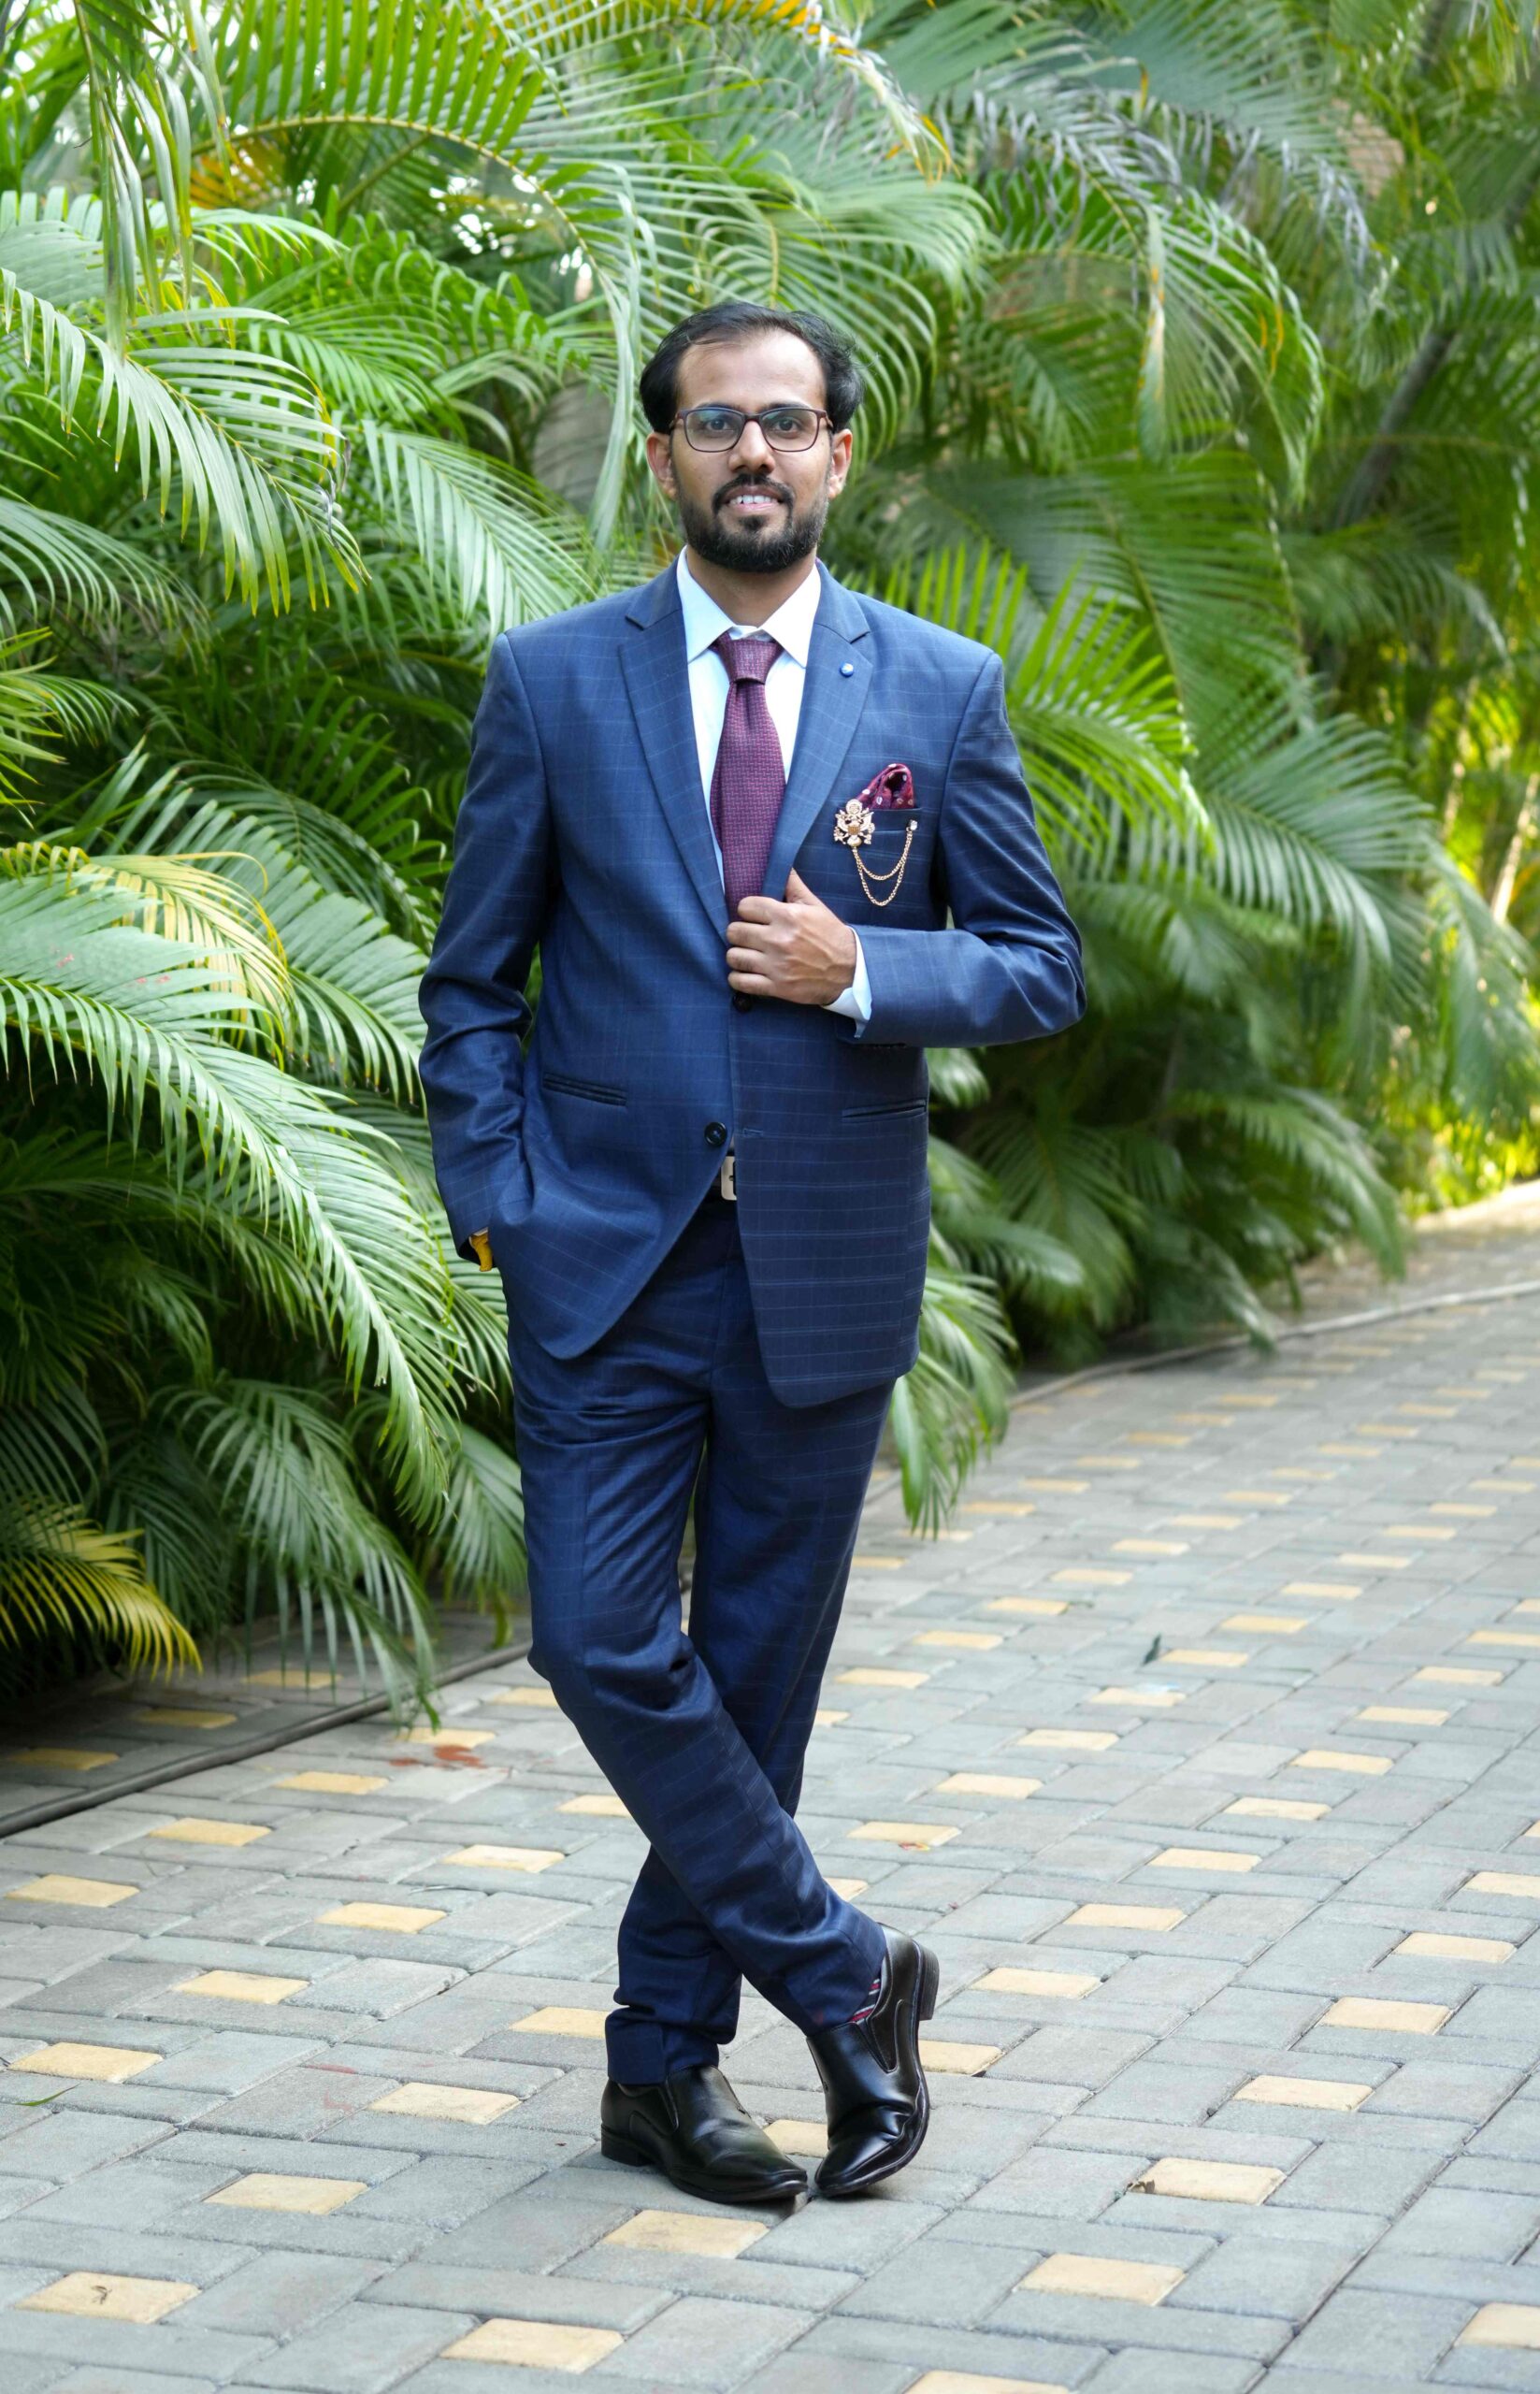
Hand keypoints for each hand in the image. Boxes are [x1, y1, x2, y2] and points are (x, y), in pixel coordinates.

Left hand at [727, 870, 857, 1004]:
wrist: (849, 970)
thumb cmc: (830, 935)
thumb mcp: (815, 906)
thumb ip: (794, 886)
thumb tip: (783, 864)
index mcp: (787, 916)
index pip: (745, 907)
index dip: (746, 910)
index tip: (752, 916)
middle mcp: (778, 939)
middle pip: (734, 931)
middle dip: (738, 932)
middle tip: (747, 936)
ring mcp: (776, 965)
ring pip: (733, 957)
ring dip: (737, 955)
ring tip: (746, 955)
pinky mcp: (776, 986)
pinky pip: (740, 982)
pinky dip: (738, 978)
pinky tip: (745, 973)